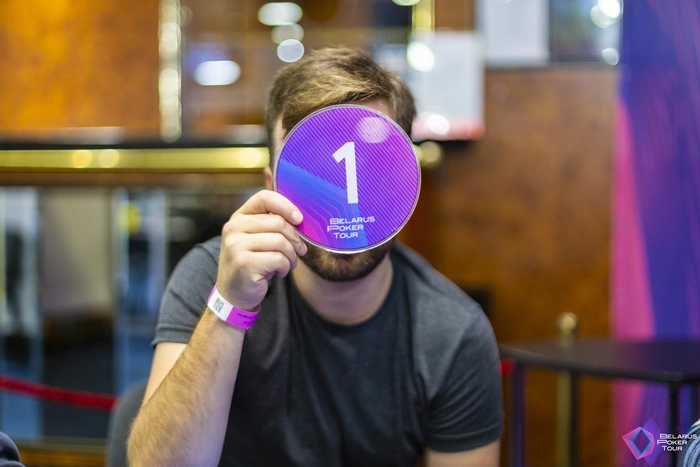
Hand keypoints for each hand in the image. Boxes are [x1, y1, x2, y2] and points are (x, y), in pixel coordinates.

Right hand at [216, 190, 306, 310]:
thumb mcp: (258, 239)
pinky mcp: (244, 263)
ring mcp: (236, 245)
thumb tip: (300, 219)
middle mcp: (234, 228)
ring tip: (287, 263)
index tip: (299, 219)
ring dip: (291, 255)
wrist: (234, 294)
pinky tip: (279, 272)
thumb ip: (272, 225)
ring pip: (280, 241)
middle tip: (299, 251)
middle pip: (278, 222)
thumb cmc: (253, 263)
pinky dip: (285, 266)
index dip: (286, 205)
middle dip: (294, 239)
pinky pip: (278, 259)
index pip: (264, 198)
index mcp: (239, 217)